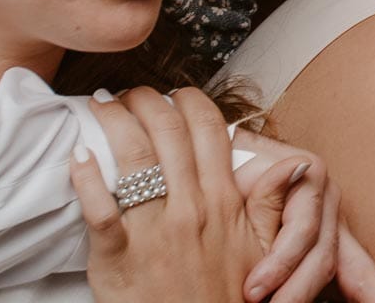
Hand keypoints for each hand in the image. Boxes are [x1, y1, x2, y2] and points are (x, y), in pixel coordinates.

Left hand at [74, 88, 286, 302]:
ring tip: (101, 106)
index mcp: (224, 200)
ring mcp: (154, 232)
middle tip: (129, 91)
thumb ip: (274, 199)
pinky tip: (78, 158)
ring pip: (132, 160)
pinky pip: (98, 211)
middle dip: (145, 100)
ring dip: (114, 123)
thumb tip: (297, 160)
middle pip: (167, 133)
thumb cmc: (230, 297)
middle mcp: (190, 208)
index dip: (190, 100)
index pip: (209, 129)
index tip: (174, 92)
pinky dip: (85, 180)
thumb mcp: (265, 245)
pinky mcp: (119, 258)